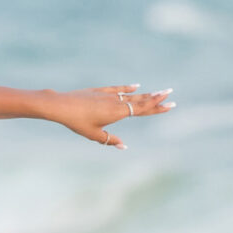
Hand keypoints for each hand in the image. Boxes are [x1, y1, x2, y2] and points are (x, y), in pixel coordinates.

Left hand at [49, 84, 172, 147]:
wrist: (61, 105)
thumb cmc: (77, 122)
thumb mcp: (94, 135)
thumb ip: (110, 140)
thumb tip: (124, 146)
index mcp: (117, 113)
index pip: (142, 110)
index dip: (157, 108)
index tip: (170, 105)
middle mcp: (116, 102)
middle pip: (140, 100)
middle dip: (157, 98)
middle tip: (171, 94)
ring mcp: (108, 95)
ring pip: (131, 94)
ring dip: (145, 93)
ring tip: (159, 91)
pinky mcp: (100, 91)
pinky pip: (118, 89)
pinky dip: (128, 88)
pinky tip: (135, 86)